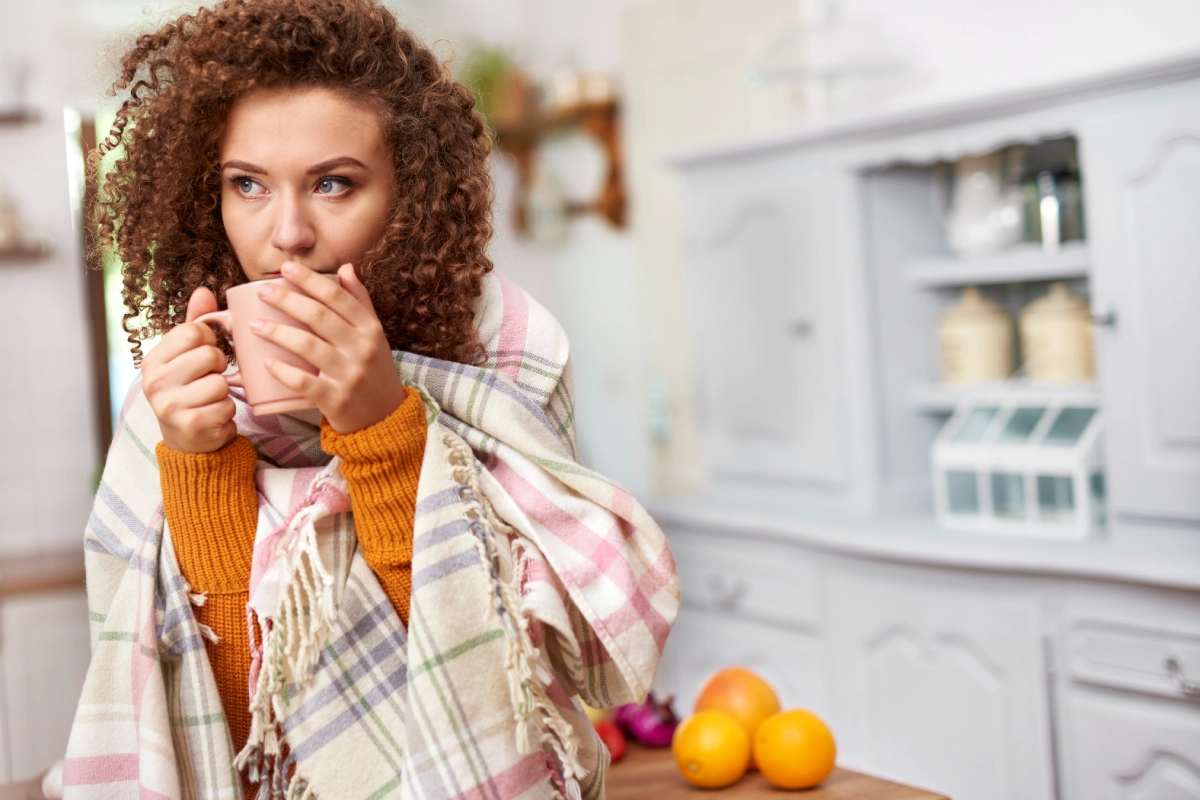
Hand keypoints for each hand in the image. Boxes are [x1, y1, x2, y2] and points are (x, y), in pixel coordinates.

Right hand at [142, 287, 237, 452]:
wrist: (187, 442)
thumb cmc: (189, 392)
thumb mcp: (186, 356)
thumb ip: (195, 324)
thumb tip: (204, 291)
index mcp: (153, 360)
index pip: (192, 331)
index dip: (209, 340)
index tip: (204, 354)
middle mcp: (155, 382)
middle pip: (209, 355)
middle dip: (219, 366)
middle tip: (209, 378)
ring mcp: (170, 405)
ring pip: (221, 382)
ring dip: (224, 392)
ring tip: (210, 399)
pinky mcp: (192, 425)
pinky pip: (227, 405)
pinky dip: (227, 411)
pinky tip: (213, 416)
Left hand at [254, 261, 404, 433]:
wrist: (385, 417)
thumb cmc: (373, 371)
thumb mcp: (374, 336)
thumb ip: (360, 301)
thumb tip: (344, 268)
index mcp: (370, 329)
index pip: (338, 297)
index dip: (310, 280)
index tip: (286, 269)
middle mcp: (362, 349)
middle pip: (319, 316)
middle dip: (287, 300)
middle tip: (263, 291)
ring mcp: (350, 375)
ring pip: (308, 346)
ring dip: (278, 333)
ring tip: (255, 325)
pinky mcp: (336, 399)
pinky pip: (305, 383)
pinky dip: (284, 372)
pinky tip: (267, 363)